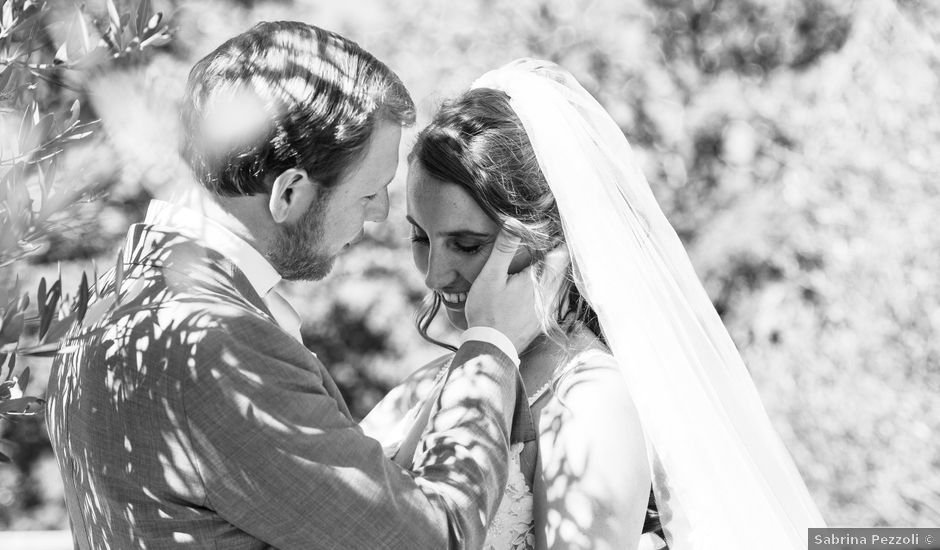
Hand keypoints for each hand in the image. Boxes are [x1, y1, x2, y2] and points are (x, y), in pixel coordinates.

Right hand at [464, 228, 569, 351]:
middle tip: (547, 243)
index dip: (557, 241)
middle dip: (557, 254)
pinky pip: (556, 299)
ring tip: (544, 261)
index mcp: (539, 280)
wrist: (491, 348)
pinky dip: (551, 289)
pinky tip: (539, 287)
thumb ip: (504, 249)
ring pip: (561, 284)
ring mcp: (549, 309)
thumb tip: (514, 223)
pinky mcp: (544, 321)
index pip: (561, 254)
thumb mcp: (490, 276)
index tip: (550, 232)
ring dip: (555, 272)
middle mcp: (550, 294)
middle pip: (563, 268)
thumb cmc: (487, 312)